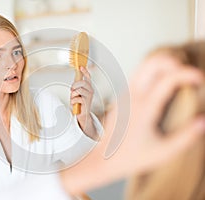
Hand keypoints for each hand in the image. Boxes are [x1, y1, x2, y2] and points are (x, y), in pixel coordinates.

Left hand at [61, 53, 204, 195]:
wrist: (102, 159)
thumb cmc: (130, 158)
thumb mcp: (163, 152)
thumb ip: (186, 136)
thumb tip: (203, 120)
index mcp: (144, 108)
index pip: (168, 78)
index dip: (188, 73)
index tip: (200, 79)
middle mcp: (132, 96)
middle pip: (152, 62)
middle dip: (174, 61)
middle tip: (188, 73)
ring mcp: (125, 94)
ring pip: (143, 66)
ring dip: (163, 64)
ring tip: (179, 76)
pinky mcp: (122, 97)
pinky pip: (139, 75)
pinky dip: (154, 72)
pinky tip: (163, 85)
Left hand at [70, 67, 94, 135]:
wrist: (82, 114)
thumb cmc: (79, 103)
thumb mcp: (77, 93)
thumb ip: (76, 86)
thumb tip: (75, 79)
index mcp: (88, 87)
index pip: (88, 77)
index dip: (85, 71)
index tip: (80, 67)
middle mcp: (90, 91)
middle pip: (82, 82)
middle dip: (74, 85)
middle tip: (72, 90)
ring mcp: (89, 96)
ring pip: (79, 90)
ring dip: (73, 94)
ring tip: (73, 98)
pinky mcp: (86, 102)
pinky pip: (76, 98)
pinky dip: (73, 101)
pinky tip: (75, 104)